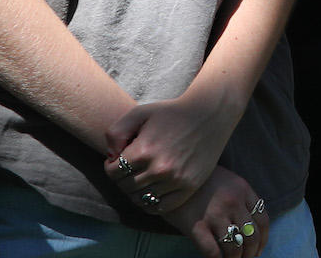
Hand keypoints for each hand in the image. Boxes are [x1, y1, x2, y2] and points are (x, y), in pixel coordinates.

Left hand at [104, 93, 239, 214]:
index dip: (111, 166)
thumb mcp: (140, 112)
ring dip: (135, 191)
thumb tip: (110, 157)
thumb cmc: (172, 112)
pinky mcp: (189, 187)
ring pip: (141, 199)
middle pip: (125, 187)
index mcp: (144, 150)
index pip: (113, 172)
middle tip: (130, 168)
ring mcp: (175, 180)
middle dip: (122, 178)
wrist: (210, 114)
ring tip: (140, 178)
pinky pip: (160, 208)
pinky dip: (151, 203)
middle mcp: (159, 168)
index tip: (118, 160)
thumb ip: (116, 132)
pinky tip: (152, 189)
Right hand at [162, 166, 268, 257]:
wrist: (172, 176)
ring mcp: (215, 215)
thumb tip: (250, 227)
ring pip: (234, 248)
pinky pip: (212, 252)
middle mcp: (233, 203)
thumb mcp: (228, 181)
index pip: (263, 220)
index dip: (262, 239)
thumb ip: (241, 199)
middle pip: (251, 236)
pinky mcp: (196, 226)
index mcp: (243, 190)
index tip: (258, 250)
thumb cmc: (201, 180)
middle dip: (251, 253)